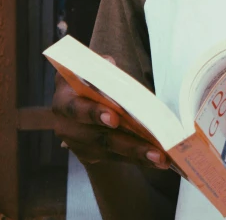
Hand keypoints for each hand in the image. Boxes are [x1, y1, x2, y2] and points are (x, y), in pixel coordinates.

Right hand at [52, 57, 169, 169]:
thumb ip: (99, 66)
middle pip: (98, 137)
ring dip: (138, 155)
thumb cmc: (89, 77)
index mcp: (63, 100)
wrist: (80, 98)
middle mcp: (66, 126)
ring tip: (162, 157)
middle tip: (153, 148)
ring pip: (111, 151)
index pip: (76, 109)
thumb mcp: (89, 67)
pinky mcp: (91, 156)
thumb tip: (110, 65)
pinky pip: (117, 158)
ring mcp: (79, 144)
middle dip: (127, 143)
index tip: (114, 118)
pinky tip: (159, 159)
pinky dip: (138, 159)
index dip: (94, 113)